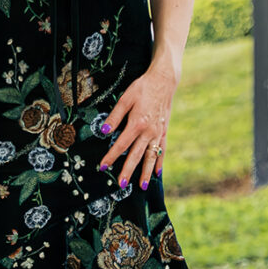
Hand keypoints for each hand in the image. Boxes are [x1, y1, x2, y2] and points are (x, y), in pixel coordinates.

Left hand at [103, 60, 175, 194]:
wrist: (163, 81)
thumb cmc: (142, 88)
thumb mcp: (125, 98)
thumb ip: (115, 116)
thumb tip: (103, 131)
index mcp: (137, 123)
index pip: (121, 145)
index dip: (111, 156)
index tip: (103, 166)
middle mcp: (149, 131)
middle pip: (136, 155)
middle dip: (128, 170)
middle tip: (122, 185)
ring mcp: (158, 133)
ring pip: (151, 157)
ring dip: (146, 172)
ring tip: (142, 186)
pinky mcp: (164, 131)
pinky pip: (162, 150)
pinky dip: (160, 162)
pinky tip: (158, 173)